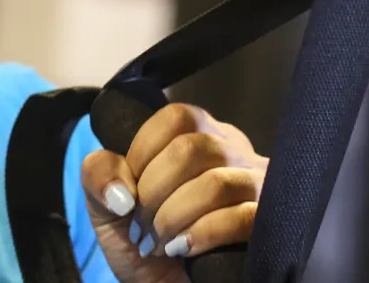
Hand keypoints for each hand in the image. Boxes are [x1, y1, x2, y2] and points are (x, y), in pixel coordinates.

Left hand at [81, 104, 267, 282]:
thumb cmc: (143, 242)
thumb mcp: (107, 204)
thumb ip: (99, 174)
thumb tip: (120, 190)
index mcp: (198, 135)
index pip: (176, 117)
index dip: (142, 152)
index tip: (130, 192)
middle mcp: (233, 151)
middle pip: (192, 148)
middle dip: (153, 193)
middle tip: (142, 226)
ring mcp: (256, 186)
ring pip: (215, 184)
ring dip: (173, 218)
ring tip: (160, 243)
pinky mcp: (269, 224)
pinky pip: (242, 218)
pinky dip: (201, 235)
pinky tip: (184, 250)